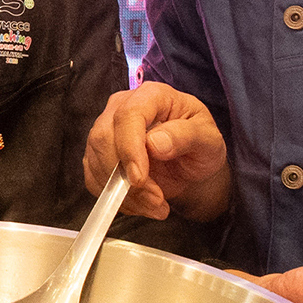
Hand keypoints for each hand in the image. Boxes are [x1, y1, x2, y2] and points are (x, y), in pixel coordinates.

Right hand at [84, 82, 232, 222]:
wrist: (191, 164)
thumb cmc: (201, 145)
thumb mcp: (208, 140)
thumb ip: (186, 136)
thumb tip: (155, 143)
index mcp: (152, 96)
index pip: (128, 115)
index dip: (129, 148)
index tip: (140, 179)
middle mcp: (122, 107)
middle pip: (104, 138)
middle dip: (126, 177)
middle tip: (156, 201)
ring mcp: (107, 129)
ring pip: (96, 160)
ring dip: (123, 193)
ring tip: (155, 206)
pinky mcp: (98, 154)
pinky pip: (94, 178)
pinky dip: (115, 198)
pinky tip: (140, 204)